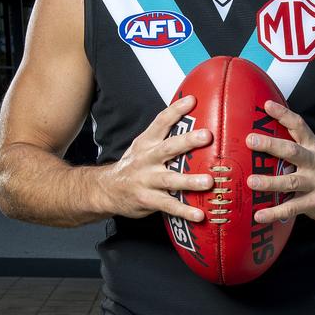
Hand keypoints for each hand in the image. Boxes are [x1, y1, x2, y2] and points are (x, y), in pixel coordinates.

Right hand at [102, 95, 213, 221]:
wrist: (106, 189)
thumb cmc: (133, 165)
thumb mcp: (143, 145)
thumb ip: (164, 135)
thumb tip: (192, 120)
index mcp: (147, 143)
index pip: (161, 122)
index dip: (176, 110)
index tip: (192, 100)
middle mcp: (147, 159)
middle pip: (168, 148)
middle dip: (188, 141)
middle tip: (207, 136)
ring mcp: (147, 180)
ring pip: (170, 180)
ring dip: (190, 181)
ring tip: (209, 181)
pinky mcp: (148, 200)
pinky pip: (168, 206)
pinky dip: (184, 211)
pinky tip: (199, 214)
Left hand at [246, 100, 314, 223]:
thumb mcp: (313, 153)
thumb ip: (293, 144)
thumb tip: (262, 133)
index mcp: (313, 146)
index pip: (299, 125)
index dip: (283, 114)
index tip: (267, 105)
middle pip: (292, 151)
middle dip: (271, 145)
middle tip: (250, 140)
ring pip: (291, 181)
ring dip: (270, 181)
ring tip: (251, 182)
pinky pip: (292, 207)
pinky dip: (275, 212)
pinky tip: (259, 215)